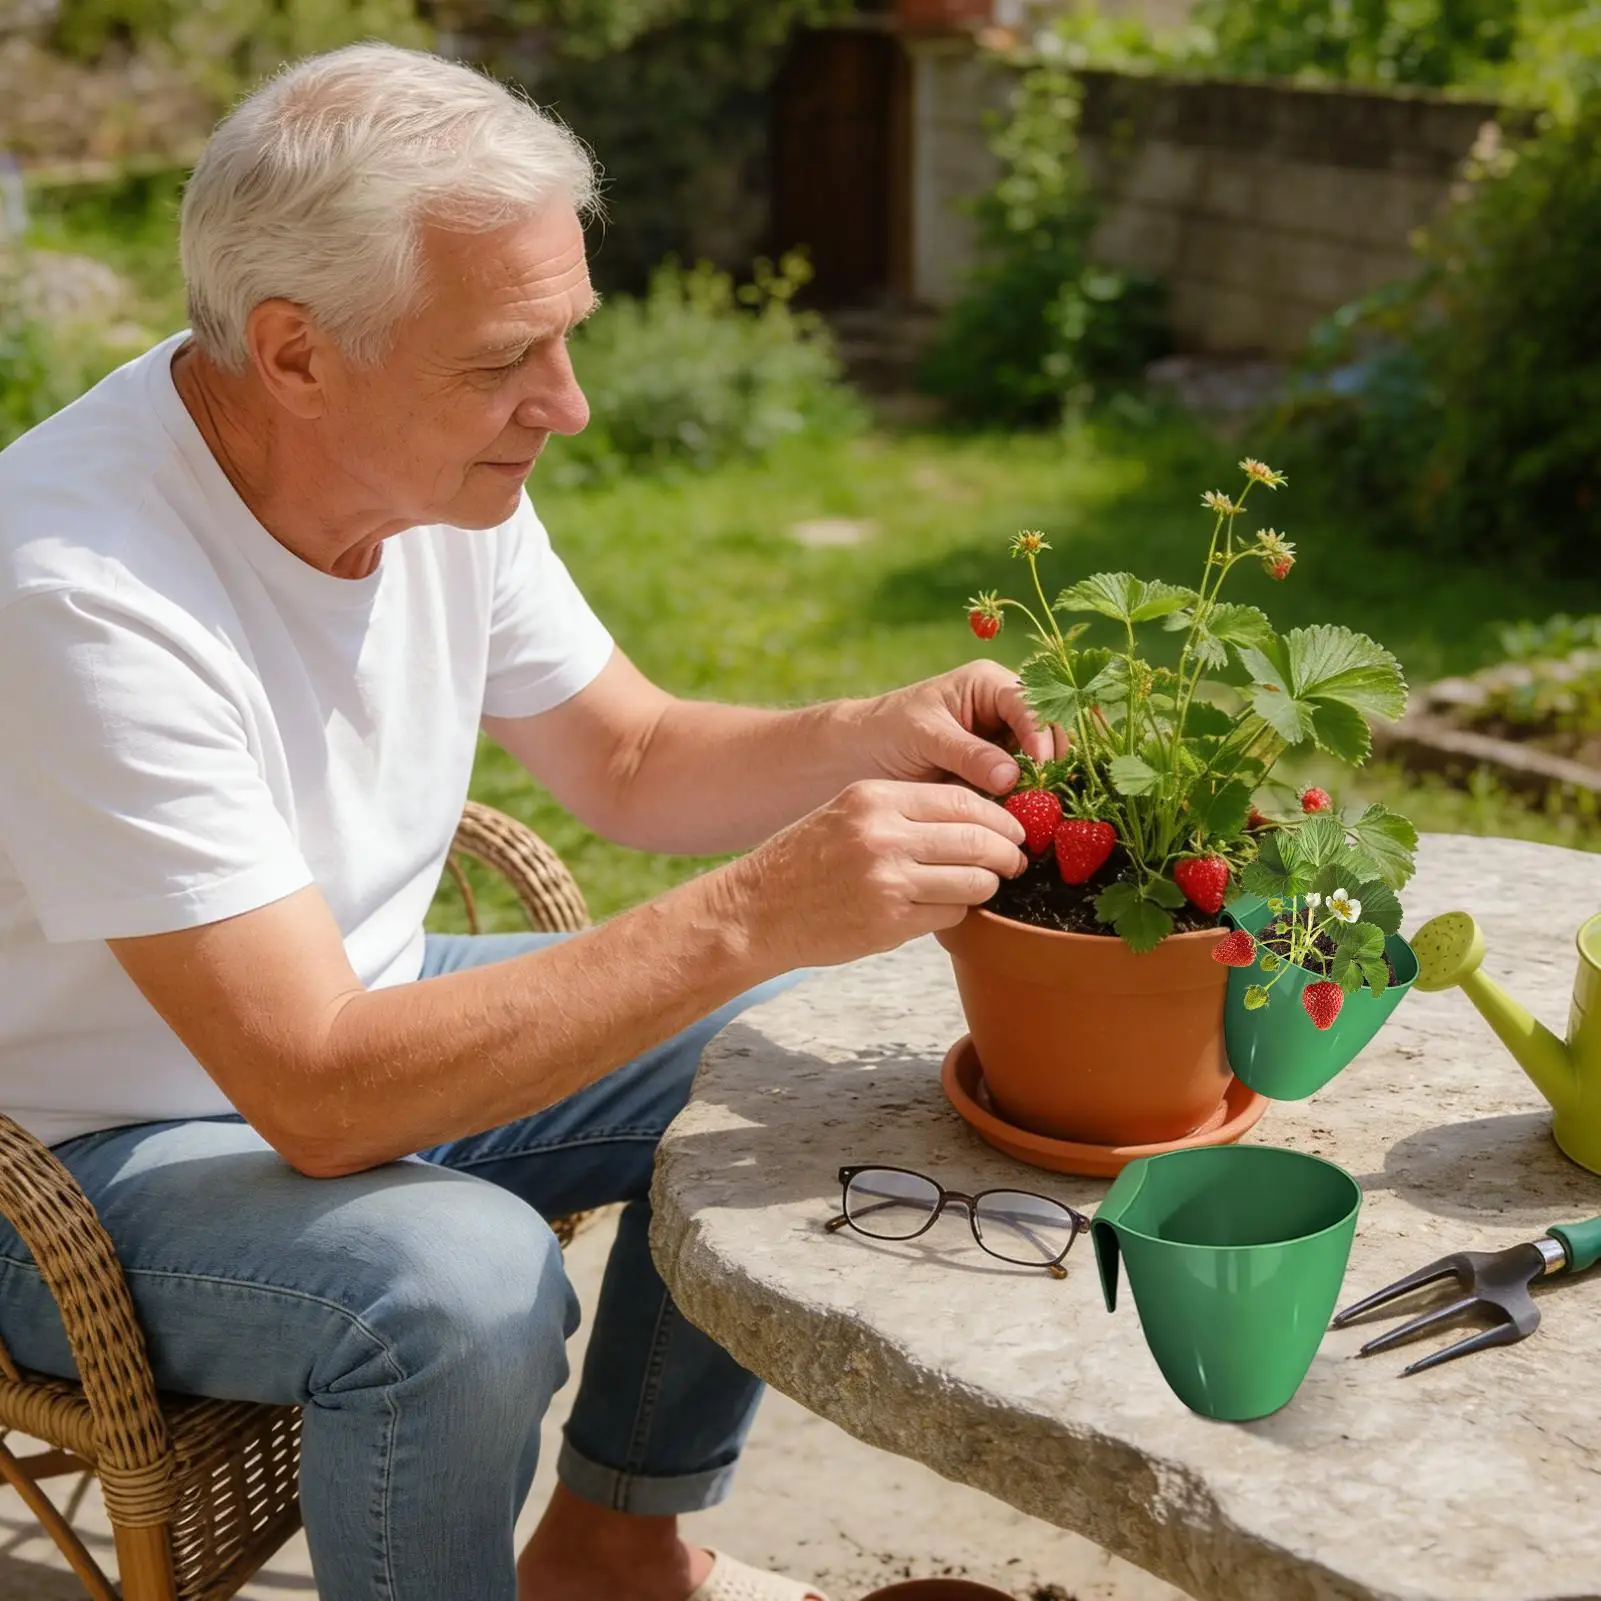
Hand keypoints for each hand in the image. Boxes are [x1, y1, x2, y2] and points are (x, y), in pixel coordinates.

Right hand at [727, 779, 1028, 969]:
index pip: (962, 799)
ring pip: (973, 881)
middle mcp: (883, 835)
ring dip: (987, 886)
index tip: (1013, 829)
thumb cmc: (806, 861)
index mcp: (875, 797)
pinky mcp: (889, 922)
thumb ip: (905, 811)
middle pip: (977, 840)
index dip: (999, 816)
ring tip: (982, 886)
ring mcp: (887, 880)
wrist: (756, 911)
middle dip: (1007, 853)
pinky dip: (957, 912)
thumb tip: (978, 817)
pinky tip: (942, 908)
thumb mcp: (849, 813)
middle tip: (1015, 862)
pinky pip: (950, 914)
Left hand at [860, 661, 1067, 796]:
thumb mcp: (924, 736)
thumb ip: (967, 753)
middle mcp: (1005, 710)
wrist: (860, 757)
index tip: (1040, 765)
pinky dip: (1034, 802)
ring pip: (1045, 762)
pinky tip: (1035, 819)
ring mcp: (1006, 744)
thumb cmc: (887, 732)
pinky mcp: (1002, 775)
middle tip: (1050, 792)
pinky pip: (1028, 787)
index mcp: (988, 685)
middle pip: (1049, 730)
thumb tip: (1011, 777)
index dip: (1040, 731)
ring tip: (1045, 810)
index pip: (1030, 702)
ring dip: (1048, 784)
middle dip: (1053, 760)